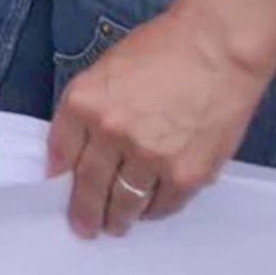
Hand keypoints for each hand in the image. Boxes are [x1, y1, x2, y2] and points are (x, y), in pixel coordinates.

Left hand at [45, 9, 273, 238]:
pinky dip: (153, 211)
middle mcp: (110, 133)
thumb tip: (77, 147)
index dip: (58, 176)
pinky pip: (163, 204)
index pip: (60, 152)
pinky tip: (149, 210)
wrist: (217, 48)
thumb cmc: (162, 49)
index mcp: (83, 103)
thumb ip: (88, 110)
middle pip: (88, 184)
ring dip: (117, 218)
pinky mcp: (186, 173)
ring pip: (124, 201)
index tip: (58, 190)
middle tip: (84, 227)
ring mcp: (148, 157)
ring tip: (115, 225)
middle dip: (84, 211)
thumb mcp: (105, 72)